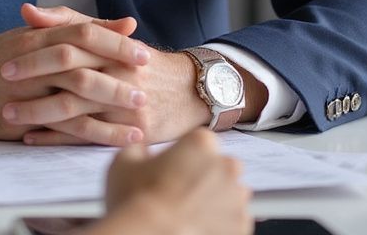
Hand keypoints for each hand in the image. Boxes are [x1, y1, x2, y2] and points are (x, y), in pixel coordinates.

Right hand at [0, 6, 147, 142]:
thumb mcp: (33, 34)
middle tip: (145, 85)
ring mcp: (27, 91)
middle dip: (117, 75)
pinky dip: (91, 134)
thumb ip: (79, 30)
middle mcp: (33, 62)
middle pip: (82, 64)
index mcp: (38, 36)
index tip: (142, 51)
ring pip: (74, 97)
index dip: (113, 43)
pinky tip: (115, 139)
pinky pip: (61, 128)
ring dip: (109, 107)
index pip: (82, 34)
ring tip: (138, 114)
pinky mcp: (22, 119)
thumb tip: (124, 25)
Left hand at [5, 6, 208, 144]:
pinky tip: (32, 137)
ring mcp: (126, 104)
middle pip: (71, 74)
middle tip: (3, 85)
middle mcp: (120, 72)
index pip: (71, 42)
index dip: (37, 52)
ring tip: (9, 115)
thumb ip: (66, 21)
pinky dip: (56, 138)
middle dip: (34, 81)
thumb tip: (27, 10)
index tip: (7, 60)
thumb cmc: (138, 60)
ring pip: (77, 109)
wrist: (189, 91)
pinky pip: (88, 136)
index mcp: (111, 45)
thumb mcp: (105, 35)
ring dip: (39, 113)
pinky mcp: (131, 131)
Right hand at [91, 129, 252, 234]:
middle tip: (180, 192)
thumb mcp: (124, 161)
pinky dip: (222, 225)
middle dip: (206, 177)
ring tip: (189, 213)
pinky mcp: (242, 229)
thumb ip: (139, 148)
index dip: (185, 155)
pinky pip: (235, 222)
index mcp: (201, 143)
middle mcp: (226, 168)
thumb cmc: (136, 199)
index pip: (200, 141)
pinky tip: (197, 226)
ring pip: (231, 196)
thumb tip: (142, 150)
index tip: (173, 168)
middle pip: (221, 167)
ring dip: (217, 201)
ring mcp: (237, 200)